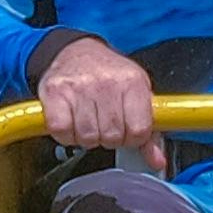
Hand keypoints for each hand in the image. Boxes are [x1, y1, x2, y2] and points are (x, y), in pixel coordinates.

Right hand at [37, 39, 156, 152]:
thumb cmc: (109, 74)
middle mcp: (107, 82)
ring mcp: (80, 87)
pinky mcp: (55, 93)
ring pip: (87, 137)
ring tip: (88, 120)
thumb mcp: (136, 94)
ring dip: (86, 136)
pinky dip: (65, 134)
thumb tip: (157, 161)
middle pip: (112, 137)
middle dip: (108, 137)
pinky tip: (71, 121)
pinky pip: (62, 131)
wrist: (75, 51)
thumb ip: (149, 131)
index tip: (126, 131)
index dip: (132, 138)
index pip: (139, 131)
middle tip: (104, 123)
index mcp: (133, 82)